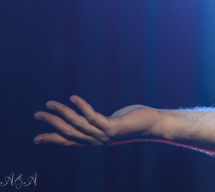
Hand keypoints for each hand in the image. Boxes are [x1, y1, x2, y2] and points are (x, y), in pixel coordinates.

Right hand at [34, 95, 159, 145]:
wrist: (152, 124)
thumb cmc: (131, 121)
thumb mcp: (108, 123)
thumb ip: (95, 123)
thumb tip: (84, 119)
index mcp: (94, 140)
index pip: (68, 141)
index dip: (52, 140)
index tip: (36, 139)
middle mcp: (96, 140)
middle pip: (69, 132)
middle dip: (52, 123)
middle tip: (38, 114)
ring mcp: (104, 135)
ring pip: (78, 124)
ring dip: (62, 113)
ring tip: (50, 103)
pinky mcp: (113, 127)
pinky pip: (93, 117)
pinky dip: (82, 107)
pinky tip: (73, 98)